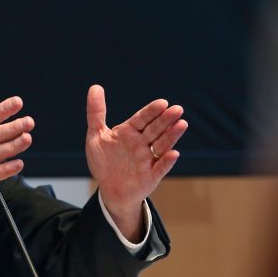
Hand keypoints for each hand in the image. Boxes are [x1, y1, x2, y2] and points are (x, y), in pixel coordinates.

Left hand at [85, 85, 186, 239]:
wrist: (109, 190)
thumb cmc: (103, 161)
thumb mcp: (96, 136)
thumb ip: (96, 113)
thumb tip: (95, 87)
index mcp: (130, 132)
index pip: (142, 118)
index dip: (152, 111)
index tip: (162, 103)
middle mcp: (142, 143)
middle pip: (155, 129)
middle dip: (166, 120)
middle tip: (177, 109)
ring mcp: (148, 159)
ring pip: (162, 145)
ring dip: (172, 136)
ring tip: (182, 124)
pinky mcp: (151, 176)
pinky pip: (160, 168)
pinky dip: (166, 161)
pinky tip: (173, 154)